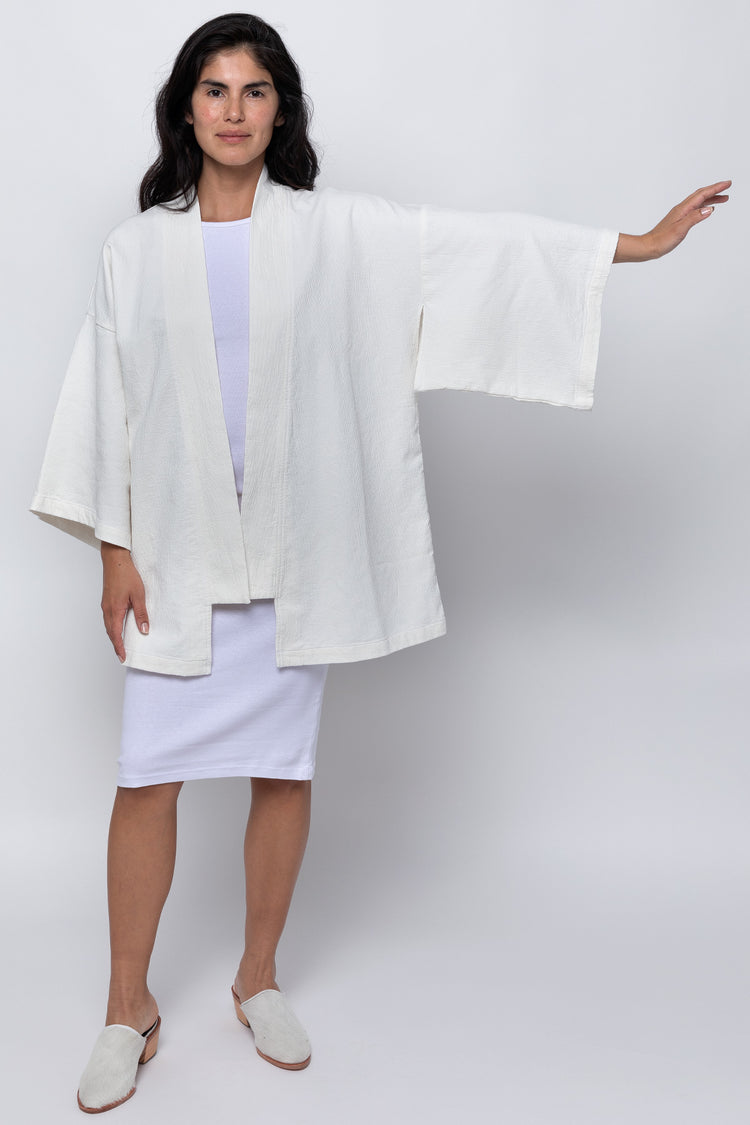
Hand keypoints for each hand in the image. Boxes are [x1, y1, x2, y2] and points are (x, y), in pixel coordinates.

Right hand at [100, 542, 148, 662]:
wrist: (115, 560)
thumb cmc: (127, 574)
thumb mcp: (139, 594)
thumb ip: (141, 613)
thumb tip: (144, 630)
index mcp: (114, 609)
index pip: (116, 634)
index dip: (119, 647)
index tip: (123, 657)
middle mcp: (107, 609)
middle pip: (110, 632)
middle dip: (116, 645)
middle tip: (122, 655)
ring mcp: (105, 604)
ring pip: (108, 625)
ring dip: (114, 636)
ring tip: (121, 645)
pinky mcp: (106, 600)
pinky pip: (108, 618)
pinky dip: (112, 627)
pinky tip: (118, 627)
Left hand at [614, 180, 731, 261]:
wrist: (649, 246)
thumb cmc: (662, 240)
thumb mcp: (680, 229)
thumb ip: (694, 218)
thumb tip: (709, 209)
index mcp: (683, 209)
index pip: (702, 195)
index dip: (716, 188)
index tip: (728, 184)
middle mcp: (681, 209)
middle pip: (701, 195)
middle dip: (715, 190)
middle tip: (728, 187)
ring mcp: (680, 214)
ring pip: (698, 201)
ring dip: (711, 198)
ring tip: (723, 199)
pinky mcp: (679, 220)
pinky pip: (695, 208)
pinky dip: (704, 206)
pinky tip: (707, 210)